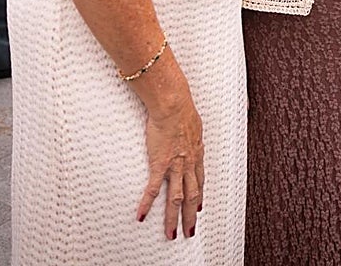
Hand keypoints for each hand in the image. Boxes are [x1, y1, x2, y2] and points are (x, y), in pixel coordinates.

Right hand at [139, 94, 203, 239]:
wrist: (173, 106)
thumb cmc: (182, 109)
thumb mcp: (193, 123)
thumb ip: (192, 133)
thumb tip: (192, 132)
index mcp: (196, 153)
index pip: (199, 181)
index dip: (199, 196)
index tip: (199, 208)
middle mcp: (188, 164)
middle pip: (192, 196)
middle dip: (191, 216)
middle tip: (190, 230)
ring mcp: (175, 166)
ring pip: (176, 199)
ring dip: (174, 218)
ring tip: (171, 233)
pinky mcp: (159, 164)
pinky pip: (153, 189)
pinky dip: (147, 204)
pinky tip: (141, 216)